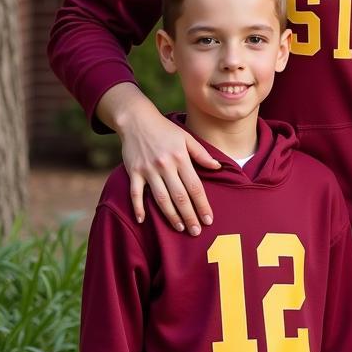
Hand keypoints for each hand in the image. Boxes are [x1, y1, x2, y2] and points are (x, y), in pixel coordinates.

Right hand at [110, 92, 220, 233]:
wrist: (137, 120)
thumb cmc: (165, 130)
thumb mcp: (187, 138)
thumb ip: (201, 154)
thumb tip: (217, 167)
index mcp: (181, 158)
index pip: (195, 187)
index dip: (202, 205)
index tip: (209, 219)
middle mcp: (165, 165)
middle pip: (180, 196)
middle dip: (190, 216)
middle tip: (196, 232)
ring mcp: (148, 170)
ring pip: (161, 198)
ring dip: (170, 215)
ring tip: (180, 228)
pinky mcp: (133, 172)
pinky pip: (136, 193)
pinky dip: (138, 207)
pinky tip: (143, 220)